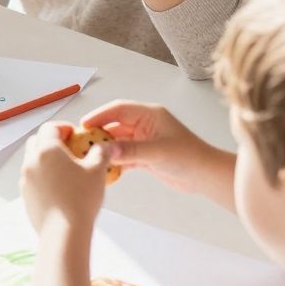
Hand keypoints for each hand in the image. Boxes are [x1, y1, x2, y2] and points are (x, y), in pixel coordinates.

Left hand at [21, 122, 105, 234]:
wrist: (64, 232)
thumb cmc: (80, 199)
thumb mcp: (97, 171)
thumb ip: (101, 152)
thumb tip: (105, 146)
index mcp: (47, 150)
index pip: (50, 128)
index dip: (63, 127)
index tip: (74, 134)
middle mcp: (31, 162)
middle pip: (37, 142)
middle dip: (51, 141)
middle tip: (69, 148)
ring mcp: (26, 180)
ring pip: (32, 161)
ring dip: (46, 160)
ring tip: (65, 170)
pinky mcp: (25, 197)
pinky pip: (33, 180)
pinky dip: (43, 177)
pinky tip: (59, 188)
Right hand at [79, 100, 212, 191]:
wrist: (204, 175)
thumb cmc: (189, 157)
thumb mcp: (158, 152)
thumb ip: (131, 150)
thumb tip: (106, 150)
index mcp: (149, 114)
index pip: (118, 109)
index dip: (100, 115)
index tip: (83, 124)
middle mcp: (145, 124)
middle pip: (115, 125)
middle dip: (98, 133)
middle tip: (80, 143)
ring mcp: (144, 140)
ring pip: (117, 142)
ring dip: (105, 149)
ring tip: (88, 158)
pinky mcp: (144, 156)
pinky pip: (123, 156)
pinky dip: (114, 162)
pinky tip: (104, 170)